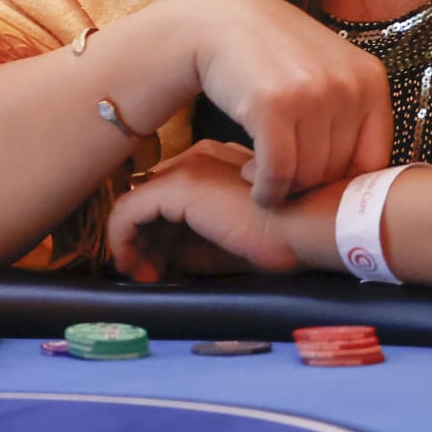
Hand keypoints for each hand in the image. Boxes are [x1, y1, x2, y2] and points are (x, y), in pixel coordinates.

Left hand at [106, 140, 321, 281]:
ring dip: (132, 241)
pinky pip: (130, 211)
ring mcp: (187, 169)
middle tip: (148, 273)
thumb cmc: (285, 235)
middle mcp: (197, 157)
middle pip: (151, 196)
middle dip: (144, 238)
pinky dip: (123, 239)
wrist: (309, 224)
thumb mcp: (232, 242)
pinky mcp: (178, 187)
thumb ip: (199, 243)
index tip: (161, 264)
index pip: (170, 193)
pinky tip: (132, 265)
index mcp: (216, 163)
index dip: (158, 231)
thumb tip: (168, 257)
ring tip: (140, 273)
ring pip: (137, 202)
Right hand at [164, 0, 389, 204]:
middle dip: (307, 185)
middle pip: (337, 171)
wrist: (220, 22)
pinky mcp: (272, 106)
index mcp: (370, 78)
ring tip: (266, 177)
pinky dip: (267, 191)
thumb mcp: (328, 72)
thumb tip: (360, 182)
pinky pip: (278, 172)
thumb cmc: (275, 54)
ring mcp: (311, 94)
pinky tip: (257, 188)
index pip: (372, 160)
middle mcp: (347, 84)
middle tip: (283, 179)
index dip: (342, 182)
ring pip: (307, 176)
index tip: (316, 183)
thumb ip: (351, 116)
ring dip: (284, 189)